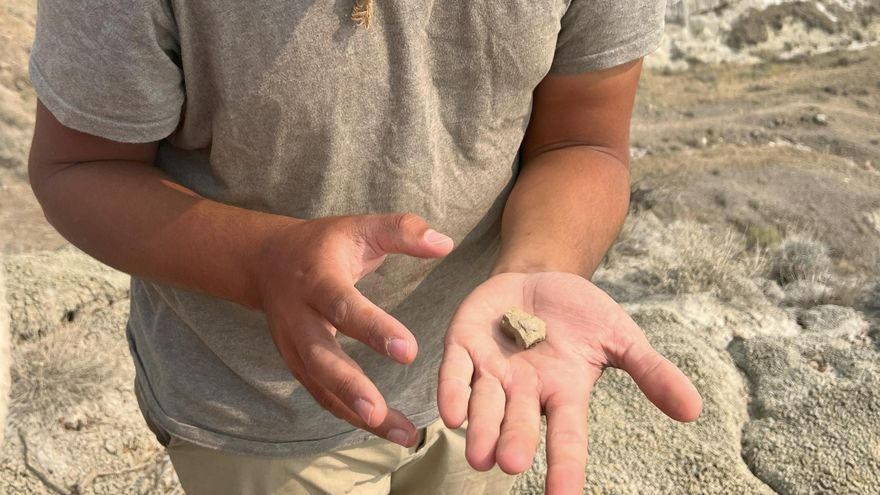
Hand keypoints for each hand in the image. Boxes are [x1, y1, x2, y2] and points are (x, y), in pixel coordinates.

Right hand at [255, 213, 453, 445]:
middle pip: (320, 357)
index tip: (408, 350)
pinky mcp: (297, 365)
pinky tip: (386, 430)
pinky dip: (350, 415)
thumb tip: (445, 243)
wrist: (266, 262)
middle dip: (349, 386)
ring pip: (321, 386)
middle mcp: (300, 318)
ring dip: (357, 413)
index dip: (374, 329)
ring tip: (401, 433)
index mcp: (317, 280)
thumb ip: (402, 231)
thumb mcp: (360, 227)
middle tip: (379, 411)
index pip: (344, 306)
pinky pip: (322, 395)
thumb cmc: (324, 244)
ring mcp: (294, 346)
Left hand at [438, 272, 701, 492]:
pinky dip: (452, 390)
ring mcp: (493, 370)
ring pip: (484, 404)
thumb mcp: (621, 338)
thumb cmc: (581, 315)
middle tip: (508, 464)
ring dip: (481, 428)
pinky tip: (449, 412)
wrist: (540, 277)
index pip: (568, 437)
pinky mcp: (464, 346)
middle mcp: (526, 390)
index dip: (565, 466)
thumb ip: (651, 372)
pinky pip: (456, 372)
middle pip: (520, 422)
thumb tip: (693, 409)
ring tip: (479, 455)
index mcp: (564, 392)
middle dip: (514, 441)